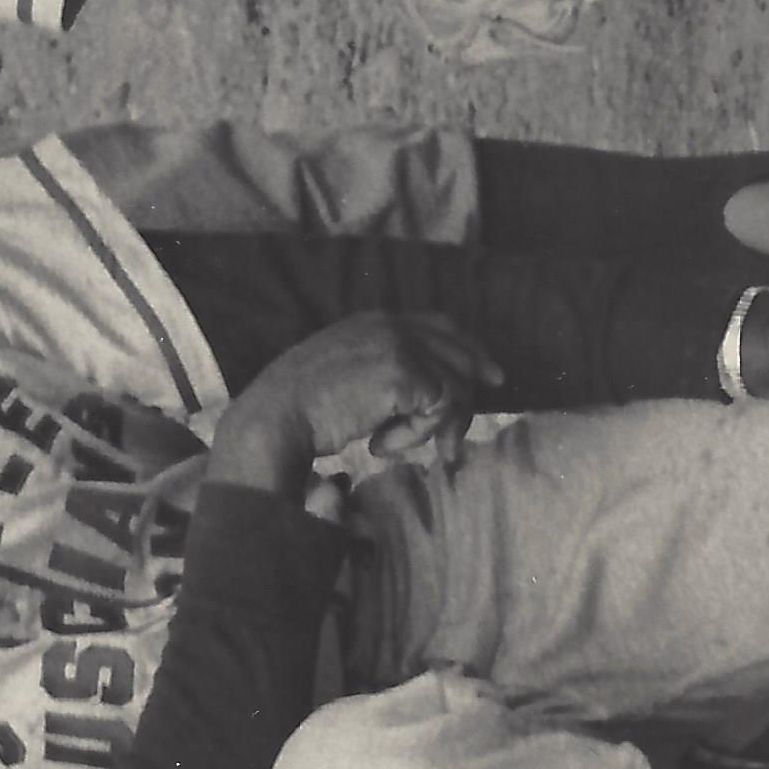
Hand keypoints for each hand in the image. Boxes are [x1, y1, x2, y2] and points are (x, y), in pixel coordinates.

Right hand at [204, 306, 500, 504]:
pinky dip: (413, 436)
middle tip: (454, 442)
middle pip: (458, 354)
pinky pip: (438, 410)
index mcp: (375, 320)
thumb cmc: (301, 406)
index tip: (491, 377)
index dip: (470, 349)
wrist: (277, 415)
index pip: (441, 325)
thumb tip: (426, 392)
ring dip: (428, 429)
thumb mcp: (346, 372)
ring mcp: (400, 346)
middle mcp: (392, 325)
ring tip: (391, 447)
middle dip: (469, 397)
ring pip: (453, 388)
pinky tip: (379, 445)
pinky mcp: (404, 374)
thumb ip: (381, 369)